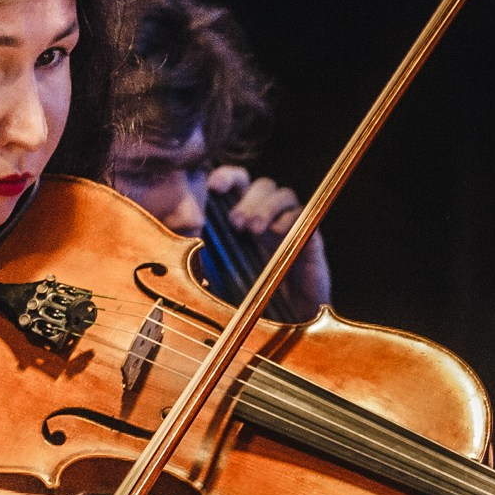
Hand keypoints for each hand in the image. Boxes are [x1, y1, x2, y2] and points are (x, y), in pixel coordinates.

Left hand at [208, 166, 329, 311]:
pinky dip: (288, 219)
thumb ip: (207, 251)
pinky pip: (303, 214)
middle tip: (236, 223)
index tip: (214, 187)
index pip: (239, 182)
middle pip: (263, 184)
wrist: (287, 318)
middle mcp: (270, 215)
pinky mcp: (310, 236)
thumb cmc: (254, 293)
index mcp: (247, 215)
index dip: (228, 177)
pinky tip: (276, 233)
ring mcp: (291, 224)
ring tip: (253, 230)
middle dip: (248, 199)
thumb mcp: (223, 269)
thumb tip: (184, 232)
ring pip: (284, 194)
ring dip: (266, 207)